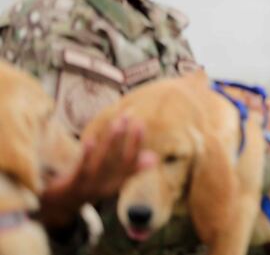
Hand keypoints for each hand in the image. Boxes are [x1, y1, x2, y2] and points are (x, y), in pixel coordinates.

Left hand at [40, 116, 156, 229]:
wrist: (61, 206)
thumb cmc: (90, 186)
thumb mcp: (111, 178)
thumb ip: (131, 168)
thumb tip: (154, 158)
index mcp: (117, 182)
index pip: (131, 161)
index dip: (137, 142)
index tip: (140, 123)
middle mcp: (107, 186)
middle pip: (119, 159)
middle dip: (125, 137)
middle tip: (129, 116)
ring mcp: (90, 187)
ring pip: (103, 162)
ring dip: (111, 142)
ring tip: (117, 123)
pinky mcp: (74, 186)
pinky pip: (82, 170)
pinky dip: (87, 155)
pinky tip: (91, 140)